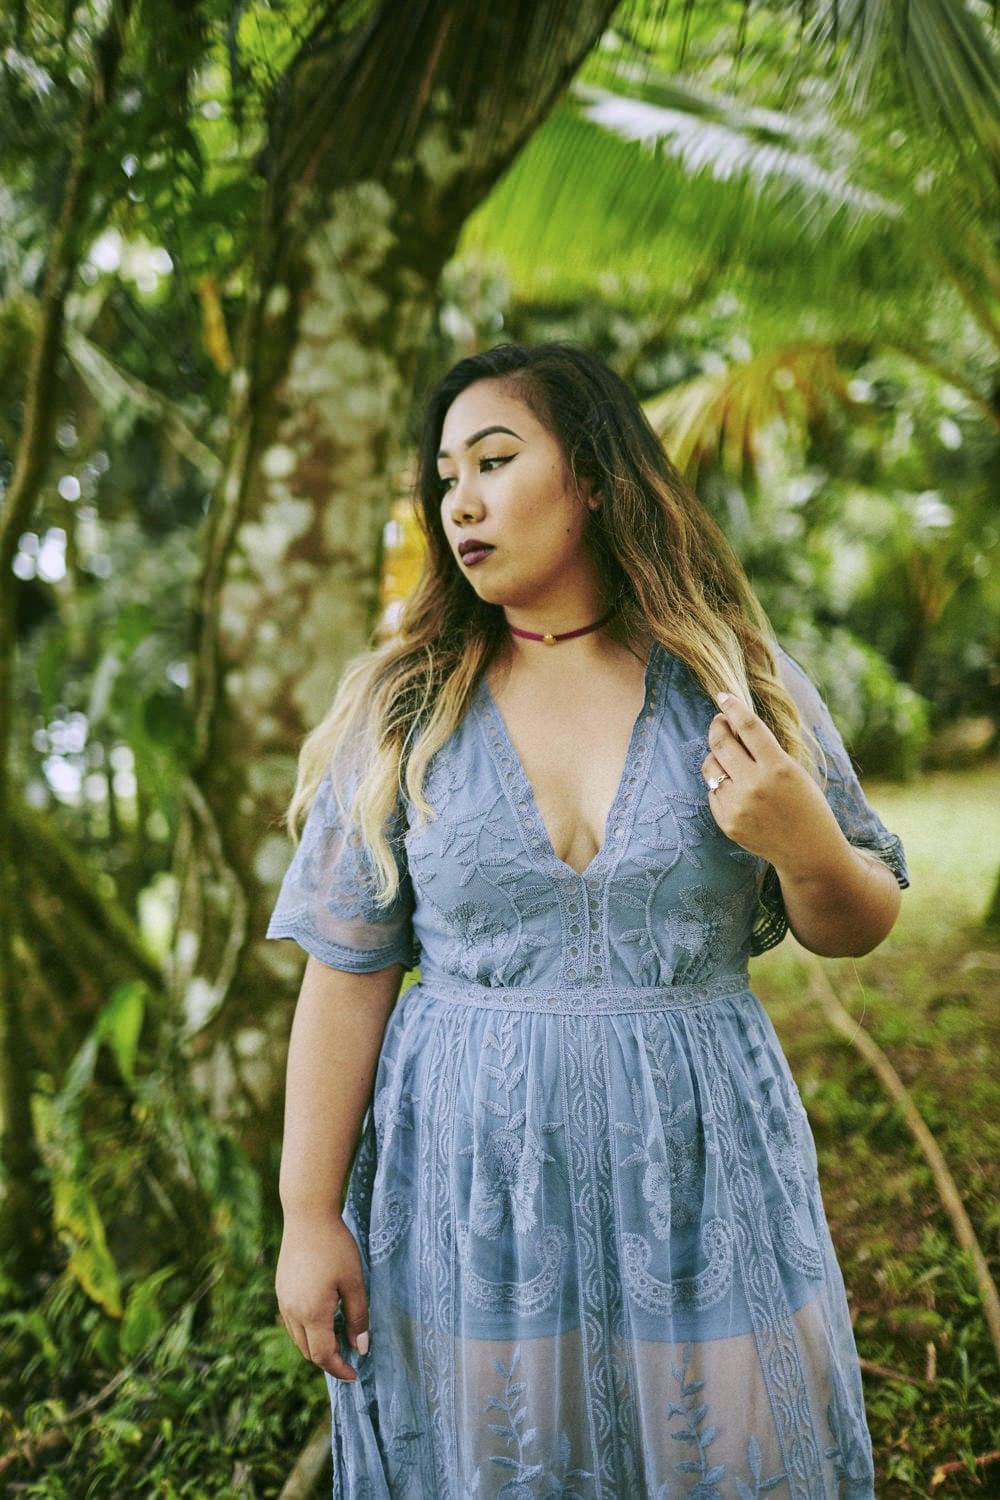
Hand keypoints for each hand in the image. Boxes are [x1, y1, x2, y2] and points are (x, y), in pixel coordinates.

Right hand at [276, 1209, 369, 1382]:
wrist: (307, 1215)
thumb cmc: (336, 1246)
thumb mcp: (354, 1282)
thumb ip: (358, 1317)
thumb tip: (360, 1349)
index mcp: (312, 1313)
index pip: (324, 1355)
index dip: (340, 1369)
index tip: (355, 1374)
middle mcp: (292, 1312)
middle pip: (308, 1352)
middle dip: (328, 1360)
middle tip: (348, 1359)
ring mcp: (283, 1301)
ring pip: (298, 1338)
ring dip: (316, 1346)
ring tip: (337, 1341)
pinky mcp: (281, 1289)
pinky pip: (291, 1321)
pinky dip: (306, 1330)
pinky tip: (322, 1319)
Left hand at [701, 691, 840, 871]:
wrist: (808, 851)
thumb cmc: (806, 805)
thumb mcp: (795, 771)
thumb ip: (766, 751)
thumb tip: (735, 727)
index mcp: (778, 767)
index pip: (748, 726)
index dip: (733, 707)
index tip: (723, 696)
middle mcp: (755, 785)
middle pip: (721, 743)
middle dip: (717, 726)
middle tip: (719, 721)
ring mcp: (738, 805)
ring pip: (711, 767)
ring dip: (716, 756)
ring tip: (727, 757)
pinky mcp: (727, 822)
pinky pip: (712, 792)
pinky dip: (720, 785)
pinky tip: (736, 789)